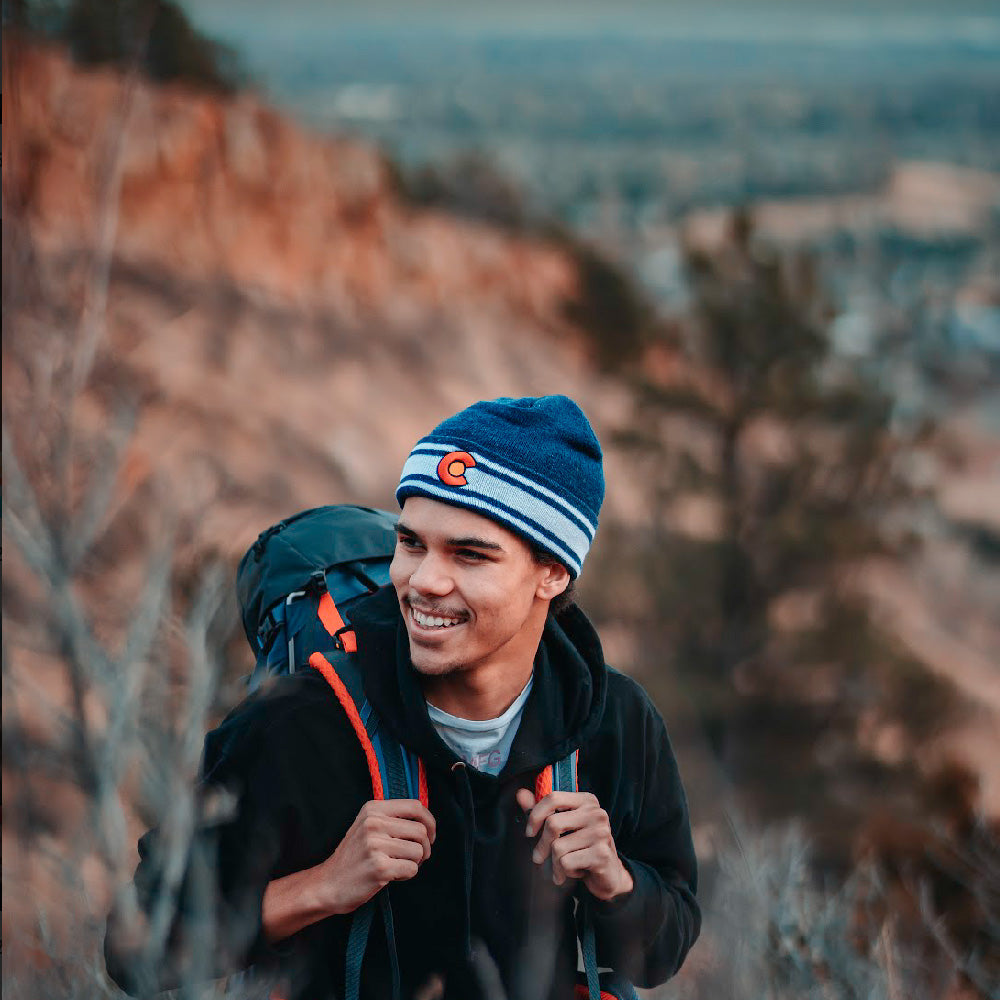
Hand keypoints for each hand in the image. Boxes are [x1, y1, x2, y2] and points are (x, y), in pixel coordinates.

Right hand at [318, 799, 435, 913]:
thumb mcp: (367, 826)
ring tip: (399, 865)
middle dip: (425, 847)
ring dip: (415, 862)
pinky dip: (407, 875)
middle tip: (415, 857)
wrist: (327, 884)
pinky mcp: (379, 867)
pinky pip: (412, 869)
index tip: (429, 835)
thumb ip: (392, 818)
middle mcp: (374, 823)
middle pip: (421, 830)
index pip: (415, 806)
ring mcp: (375, 845)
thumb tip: (426, 820)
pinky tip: (392, 875)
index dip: (429, 821)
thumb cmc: (353, 857)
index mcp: (373, 809)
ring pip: (419, 851)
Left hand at [515, 788, 633, 901]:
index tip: (529, 832)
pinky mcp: (601, 854)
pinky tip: (574, 872)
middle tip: (538, 858)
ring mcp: (601, 833)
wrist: (609, 874)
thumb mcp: (564, 827)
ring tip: (561, 867)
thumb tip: (521, 794)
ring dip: (554, 863)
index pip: (553, 798)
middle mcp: (596, 813)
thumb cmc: (582, 847)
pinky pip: (567, 863)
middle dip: (541, 845)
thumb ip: (543, 810)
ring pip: (558, 847)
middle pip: (553, 823)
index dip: (535, 815)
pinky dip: (564, 872)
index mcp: (587, 801)